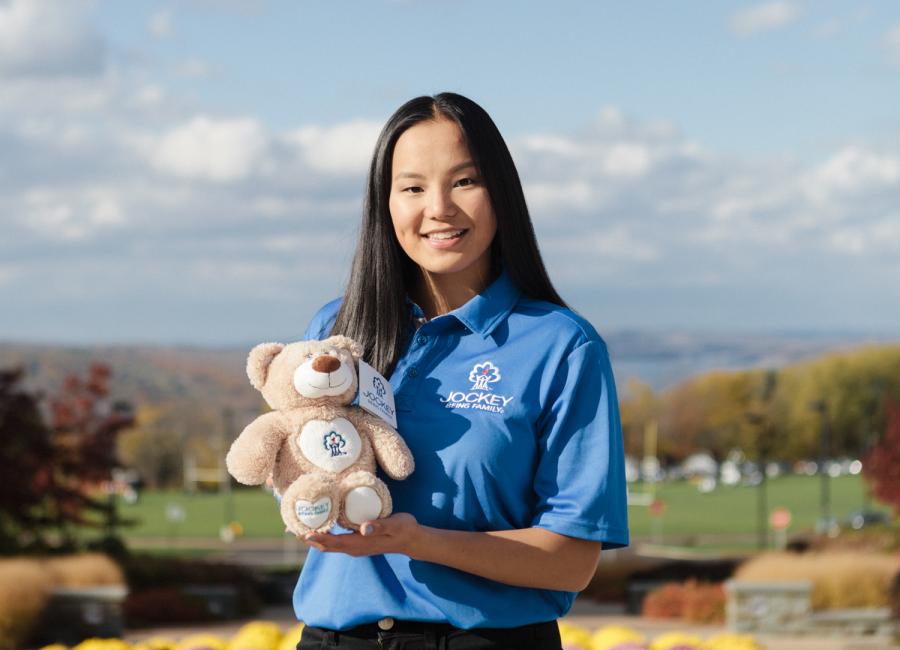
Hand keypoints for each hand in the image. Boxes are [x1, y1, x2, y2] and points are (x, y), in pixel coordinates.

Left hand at [302, 513, 421, 557]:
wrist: (411, 539)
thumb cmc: (403, 529)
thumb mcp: (394, 525)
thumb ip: (380, 526)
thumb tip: (364, 528)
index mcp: (359, 544)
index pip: (332, 542)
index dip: (316, 537)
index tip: (301, 531)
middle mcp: (353, 548)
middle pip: (324, 545)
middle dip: (308, 537)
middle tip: (290, 526)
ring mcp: (354, 546)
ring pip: (328, 544)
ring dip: (313, 536)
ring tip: (298, 525)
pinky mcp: (356, 541)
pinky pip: (335, 539)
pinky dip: (323, 533)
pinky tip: (320, 524)